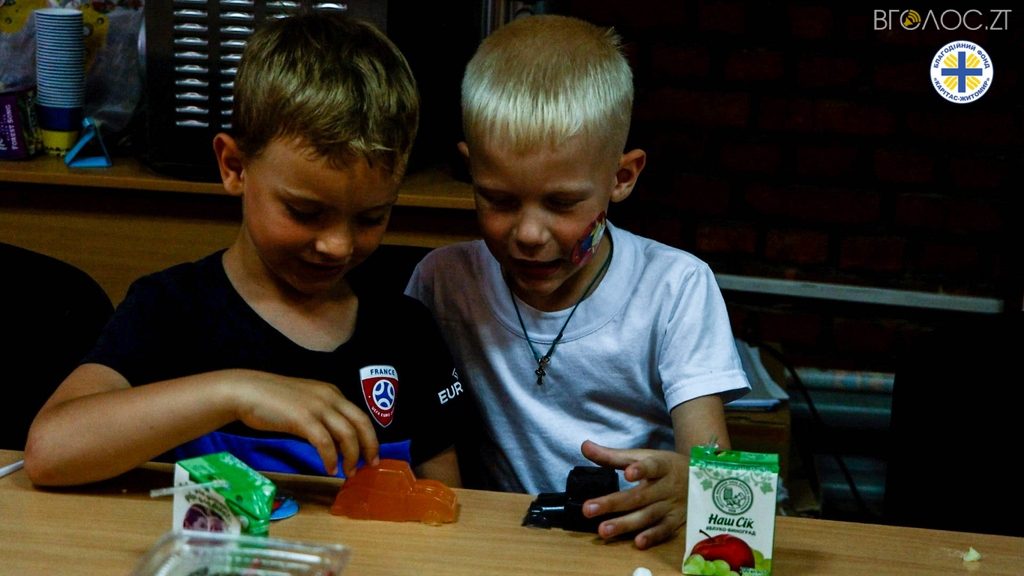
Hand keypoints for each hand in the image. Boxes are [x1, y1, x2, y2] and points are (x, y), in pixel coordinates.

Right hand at [229, 370, 378, 477]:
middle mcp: (330, 397)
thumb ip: (322, 417)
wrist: (247, 391)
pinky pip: (325, 443)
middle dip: (369, 446)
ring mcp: (317, 407)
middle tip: (370, 465)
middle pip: (361, 423)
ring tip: (348, 472)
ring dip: (351, 456)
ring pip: (347, 434)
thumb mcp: (306, 403)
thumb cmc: (273, 400)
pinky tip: (329, 469)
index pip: (360, 415)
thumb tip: (336, 441)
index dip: (369, 436)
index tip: (370, 453)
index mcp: (332, 392)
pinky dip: (330, 458)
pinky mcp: (303, 418)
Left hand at [579, 439, 687, 549]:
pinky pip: (663, 531)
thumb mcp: (643, 457)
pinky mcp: (675, 522)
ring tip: (603, 530)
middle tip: (588, 509)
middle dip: (613, 503)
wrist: (702, 480)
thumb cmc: (665, 467)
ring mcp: (671, 506)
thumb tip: (584, 447)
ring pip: (647, 516)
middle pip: (639, 496)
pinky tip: (637, 543)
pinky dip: (652, 537)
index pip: (652, 466)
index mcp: (661, 466)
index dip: (641, 470)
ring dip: (625, 524)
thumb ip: (613, 456)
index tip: (628, 473)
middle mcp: (666, 487)